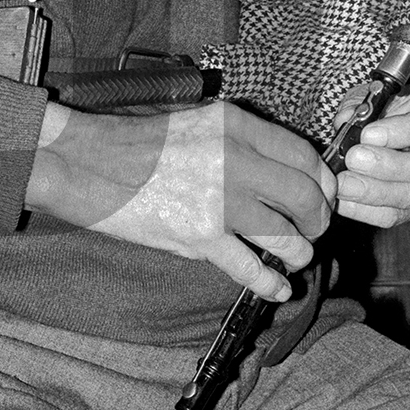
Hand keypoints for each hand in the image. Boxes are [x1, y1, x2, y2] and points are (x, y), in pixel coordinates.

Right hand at [27, 100, 334, 301]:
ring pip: (286, 235)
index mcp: (237, 125)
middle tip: (313, 229)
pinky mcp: (200, 237)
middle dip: (318, 220)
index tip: (323, 195)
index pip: (304, 155)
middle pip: (305, 197)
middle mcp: (237, 160)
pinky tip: (279, 288)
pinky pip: (251, 268)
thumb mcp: (198, 121)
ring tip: (296, 256)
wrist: (86, 162)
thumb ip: (241, 139)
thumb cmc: (138, 142)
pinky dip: (271, 283)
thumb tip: (281, 169)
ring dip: (299, 251)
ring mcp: (220, 201)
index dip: (322, 181)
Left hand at [331, 82, 409, 228]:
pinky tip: (344, 199)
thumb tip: (345, 122)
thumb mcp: (380, 91)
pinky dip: (366, 210)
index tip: (368, 134)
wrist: (405, 120)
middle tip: (353, 159)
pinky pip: (397, 214)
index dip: (404, 130)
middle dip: (390, 166)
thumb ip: (362, 104)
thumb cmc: (394, 103)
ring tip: (344, 183)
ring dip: (375, 192)